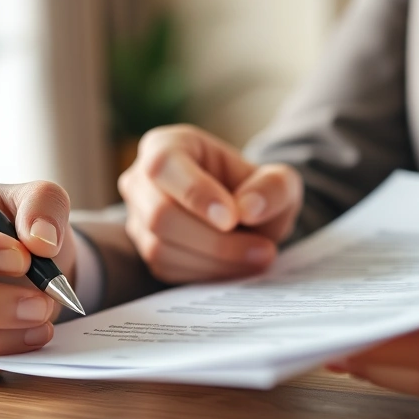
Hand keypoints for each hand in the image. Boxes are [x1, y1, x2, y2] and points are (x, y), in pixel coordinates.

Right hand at [118, 124, 302, 282]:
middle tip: (263, 249)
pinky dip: (207, 273)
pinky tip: (237, 265)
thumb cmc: (255, 189)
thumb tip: (247, 209)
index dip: (196, 194)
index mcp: (165, 146)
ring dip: (216, 260)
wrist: (246, 216)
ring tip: (259, 257)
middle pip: (160, 215)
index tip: (232, 218)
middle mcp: (142, 181)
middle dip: (215, 239)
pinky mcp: (146, 252)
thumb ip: (273, 187)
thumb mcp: (280, 180)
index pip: (164, 166)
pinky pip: (168, 270)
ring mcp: (139, 218)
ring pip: (161, 248)